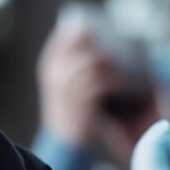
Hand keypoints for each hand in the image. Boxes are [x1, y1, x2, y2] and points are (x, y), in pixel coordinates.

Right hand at [37, 28, 119, 145]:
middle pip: (81, 45)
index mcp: (49, 67)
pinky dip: (112, 79)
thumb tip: (98, 47)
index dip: (81, 31)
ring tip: (121, 64)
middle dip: (101, 43)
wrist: (64, 141)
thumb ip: (73, 66)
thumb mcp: (63, 86)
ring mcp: (68, 87)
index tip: (96, 28)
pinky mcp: (82, 100)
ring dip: (109, 61)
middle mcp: (55, 74)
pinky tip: (120, 80)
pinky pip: (101, 82)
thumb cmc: (69, 109)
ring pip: (93, 62)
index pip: (63, 38)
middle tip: (117, 43)